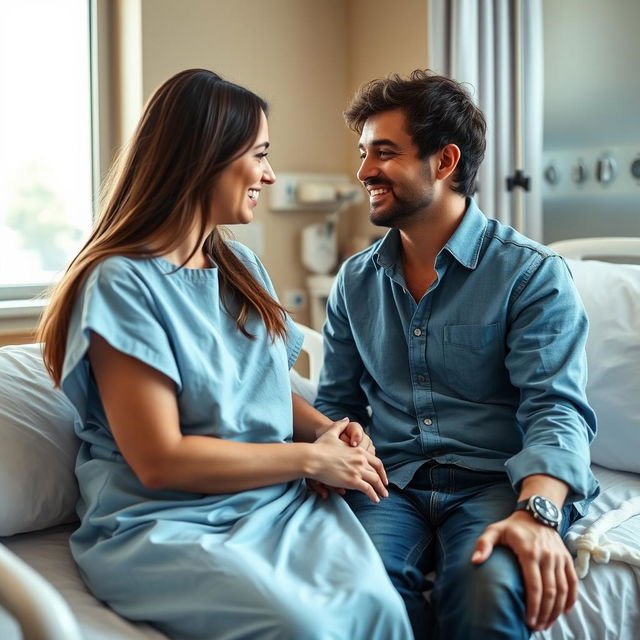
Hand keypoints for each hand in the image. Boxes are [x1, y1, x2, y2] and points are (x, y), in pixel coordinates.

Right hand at [309, 418, 387, 502]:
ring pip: (374, 481)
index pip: (375, 461)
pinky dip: (373, 495)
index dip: (381, 470)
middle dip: (382, 481)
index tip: (383, 476)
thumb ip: (340, 425)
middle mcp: (360, 460)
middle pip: (377, 472)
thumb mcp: (331, 432)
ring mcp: (357, 470)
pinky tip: (375, 500)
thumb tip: (346, 419)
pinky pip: (367, 489)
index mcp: (358, 450)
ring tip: (382, 496)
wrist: (312, 458)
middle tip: (384, 489)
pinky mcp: (352, 480)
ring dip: (380, 490)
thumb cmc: (319, 447)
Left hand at [471, 511, 577, 631]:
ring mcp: (559, 558)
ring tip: (546, 623)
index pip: (534, 585)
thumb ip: (483, 544)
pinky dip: (571, 599)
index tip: (528, 620)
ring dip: (556, 610)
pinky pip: (573, 582)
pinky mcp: (567, 559)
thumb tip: (475, 561)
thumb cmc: (512, 526)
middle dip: (544, 613)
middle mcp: (547, 556)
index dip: (533, 605)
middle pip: (550, 592)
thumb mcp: (494, 530)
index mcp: (529, 552)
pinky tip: (564, 611)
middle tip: (536, 626)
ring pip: (563, 590)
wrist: (537, 513)